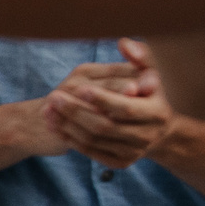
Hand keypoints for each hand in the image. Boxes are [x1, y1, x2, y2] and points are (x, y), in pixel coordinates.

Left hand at [44, 39, 173, 168]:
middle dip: (76, 112)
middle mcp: (147, 136)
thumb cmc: (149, 93)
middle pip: (105, 126)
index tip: (80, 88)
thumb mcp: (150, 73)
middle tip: (54, 97)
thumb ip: (140, 56)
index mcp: (157, 113)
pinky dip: (70, 138)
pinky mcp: (120, 162)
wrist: (157, 129)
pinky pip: (91, 152)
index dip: (102, 99)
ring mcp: (133, 152)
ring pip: (94, 140)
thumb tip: (123, 43)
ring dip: (67, 126)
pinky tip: (55, 125)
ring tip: (48, 110)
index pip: (125, 108)